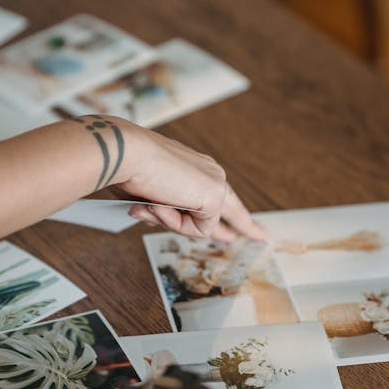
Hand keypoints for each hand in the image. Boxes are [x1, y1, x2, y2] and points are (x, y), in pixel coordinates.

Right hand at [114, 121, 267, 241]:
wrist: (127, 153)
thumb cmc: (130, 169)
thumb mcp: (151, 195)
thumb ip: (168, 212)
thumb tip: (177, 226)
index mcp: (196, 167)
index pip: (220, 195)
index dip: (234, 214)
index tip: (249, 225)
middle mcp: (211, 172)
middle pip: (227, 210)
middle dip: (243, 225)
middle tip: (261, 235)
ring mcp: (215, 184)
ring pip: (202, 226)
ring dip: (173, 223)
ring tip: (151, 204)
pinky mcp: (214, 197)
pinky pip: (198, 229)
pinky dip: (175, 223)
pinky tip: (160, 205)